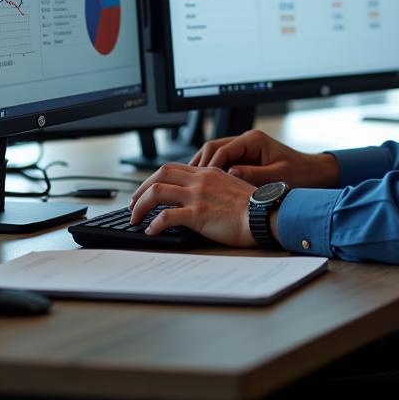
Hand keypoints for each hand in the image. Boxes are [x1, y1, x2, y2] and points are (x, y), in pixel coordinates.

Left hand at [128, 163, 256, 245]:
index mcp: (207, 172)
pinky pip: (167, 216)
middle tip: (133, 205)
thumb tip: (197, 196)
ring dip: (140, 205)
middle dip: (140, 189)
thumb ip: (212, 186)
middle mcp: (200, 180)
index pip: (172, 168)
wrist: (265, 215)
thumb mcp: (231, 186)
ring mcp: (198, 196)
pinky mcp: (198, 214)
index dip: (153, 180)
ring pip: (157, 192)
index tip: (145, 192)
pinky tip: (151, 231)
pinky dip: (154, 223)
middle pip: (159, 175)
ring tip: (135, 219)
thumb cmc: (253, 206)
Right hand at [190, 129, 338, 188]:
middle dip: (200, 164)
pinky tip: (206, 186)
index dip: (208, 166)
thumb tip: (230, 174)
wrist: (315, 173)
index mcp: (254, 140)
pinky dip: (213, 172)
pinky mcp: (245, 157)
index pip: (222, 149)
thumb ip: (253, 174)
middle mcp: (247, 140)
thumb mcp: (277, 176)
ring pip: (215, 153)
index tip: (199, 182)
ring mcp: (245, 148)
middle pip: (213, 147)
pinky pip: (222, 161)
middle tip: (188, 183)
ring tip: (192, 185)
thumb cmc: (300, 174)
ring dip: (203, 167)